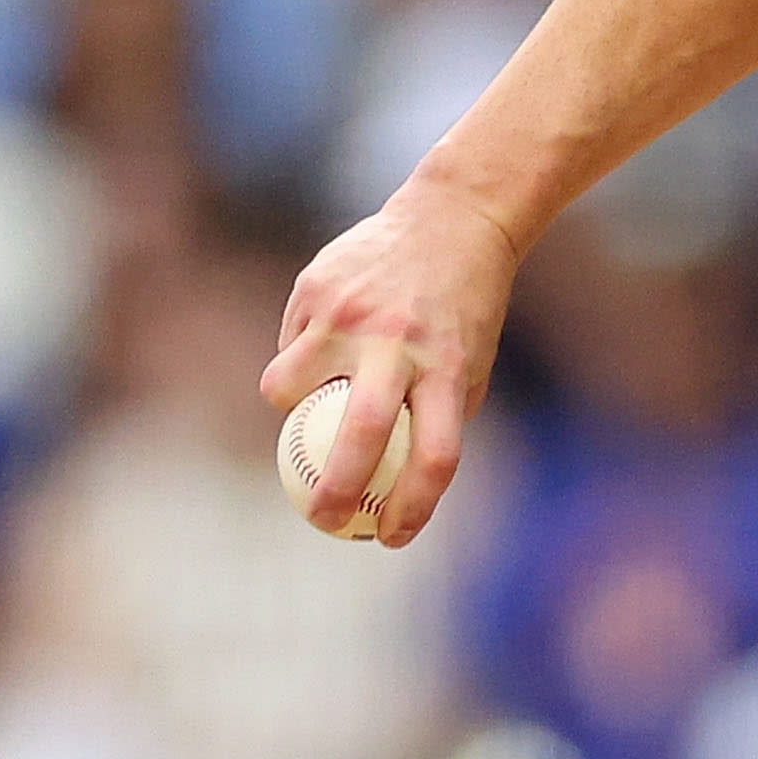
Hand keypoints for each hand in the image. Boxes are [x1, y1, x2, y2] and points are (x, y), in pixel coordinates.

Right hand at [261, 179, 529, 544]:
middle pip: (360, 432)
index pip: (435, 457)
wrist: (451, 220)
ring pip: (288, 387)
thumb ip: (434, 417)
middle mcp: (399, 345)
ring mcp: (351, 316)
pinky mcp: (316, 289)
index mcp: (449, 370)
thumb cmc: (462, 309)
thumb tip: (392, 486)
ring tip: (306, 404)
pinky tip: (321, 343)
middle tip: (320, 517)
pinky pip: (288, 346)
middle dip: (333, 488)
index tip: (389, 537)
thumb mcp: (469, 363)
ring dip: (288, 409)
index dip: (411, 507)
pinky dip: (296, 359)